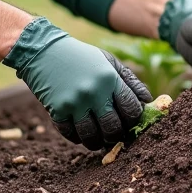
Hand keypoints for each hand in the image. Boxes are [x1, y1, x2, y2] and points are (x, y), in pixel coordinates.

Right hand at [3, 18, 151, 149]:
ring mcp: (74, 102)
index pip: (131, 110)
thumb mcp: (108, 61)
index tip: (130, 122)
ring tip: (98, 139)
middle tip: (114, 134)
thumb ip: (129, 81)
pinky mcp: (57, 110)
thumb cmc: (80, 56)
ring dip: (97, 142)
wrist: (43, 50)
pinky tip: (80, 131)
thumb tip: (148, 102)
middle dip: (116, 135)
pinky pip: (71, 135)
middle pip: (113, 128)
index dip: (134, 120)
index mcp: (109, 78)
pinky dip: (77, 138)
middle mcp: (93, 91)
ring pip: (92, 137)